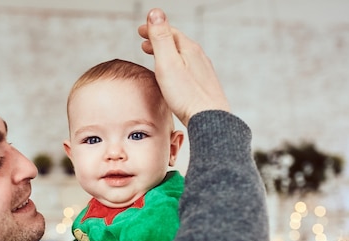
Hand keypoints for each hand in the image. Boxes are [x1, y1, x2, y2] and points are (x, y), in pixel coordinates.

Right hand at [138, 8, 229, 126]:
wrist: (209, 119)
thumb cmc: (186, 95)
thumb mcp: (167, 63)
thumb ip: (160, 38)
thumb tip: (155, 12)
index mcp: (189, 49)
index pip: (169, 31)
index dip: (153, 29)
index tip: (139, 30)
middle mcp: (199, 57)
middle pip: (177, 42)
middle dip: (159, 40)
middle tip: (144, 43)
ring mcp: (203, 71)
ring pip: (183, 55)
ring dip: (168, 53)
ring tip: (156, 57)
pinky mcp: (204, 85)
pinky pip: (188, 68)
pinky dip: (177, 65)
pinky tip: (174, 76)